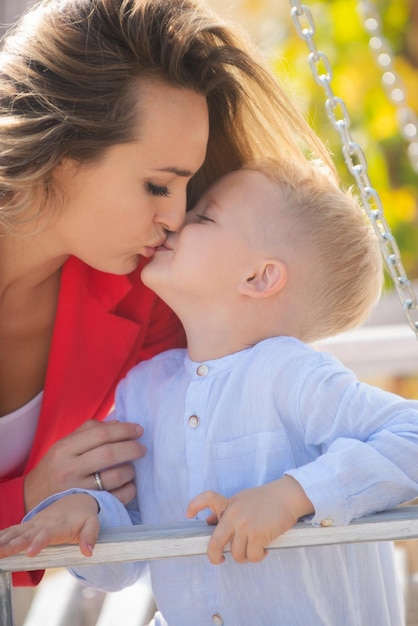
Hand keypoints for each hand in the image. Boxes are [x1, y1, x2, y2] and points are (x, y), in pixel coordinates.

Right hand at [0, 494, 98, 557]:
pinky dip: (2, 536)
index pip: (47, 535)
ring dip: (3, 540)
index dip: (38, 542)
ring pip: (16, 532)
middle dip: (12, 544)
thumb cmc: (84, 516)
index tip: (29, 552)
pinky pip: (13, 530)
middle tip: (0, 553)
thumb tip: (88, 552)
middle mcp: (43, 524)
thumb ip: (90, 537)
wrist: (76, 500)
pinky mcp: (29, 525)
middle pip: (26, 535)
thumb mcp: (93, 524)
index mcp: (58, 526)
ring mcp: (34, 524)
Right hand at [24, 420, 144, 511]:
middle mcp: (69, 468)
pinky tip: (129, 485)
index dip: (124, 430)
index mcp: (64, 449)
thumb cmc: (53, 468)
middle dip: (132, 448)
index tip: (138, 429)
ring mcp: (77, 490)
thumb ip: (88, 431)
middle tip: (142, 448)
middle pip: (109, 454)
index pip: (100, 434)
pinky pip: (116, 498)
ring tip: (132, 468)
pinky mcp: (85, 507)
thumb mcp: (63, 445)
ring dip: (130, 470)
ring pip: (114, 477)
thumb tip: (118, 422)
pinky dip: (128, 490)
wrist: (30, 499)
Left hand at [187, 476, 313, 564]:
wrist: (287, 496)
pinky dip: (258, 557)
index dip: (195, 506)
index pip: (207, 499)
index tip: (188, 514)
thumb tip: (209, 522)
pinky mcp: (258, 534)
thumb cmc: (265, 499)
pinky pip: (252, 556)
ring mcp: (245, 525)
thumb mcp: (242, 501)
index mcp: (229, 504)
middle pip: (215, 543)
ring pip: (236, 554)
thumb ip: (226, 511)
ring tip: (253, 549)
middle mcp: (234, 515)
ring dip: (244, 556)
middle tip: (219, 560)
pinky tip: (263, 550)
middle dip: (214, 556)